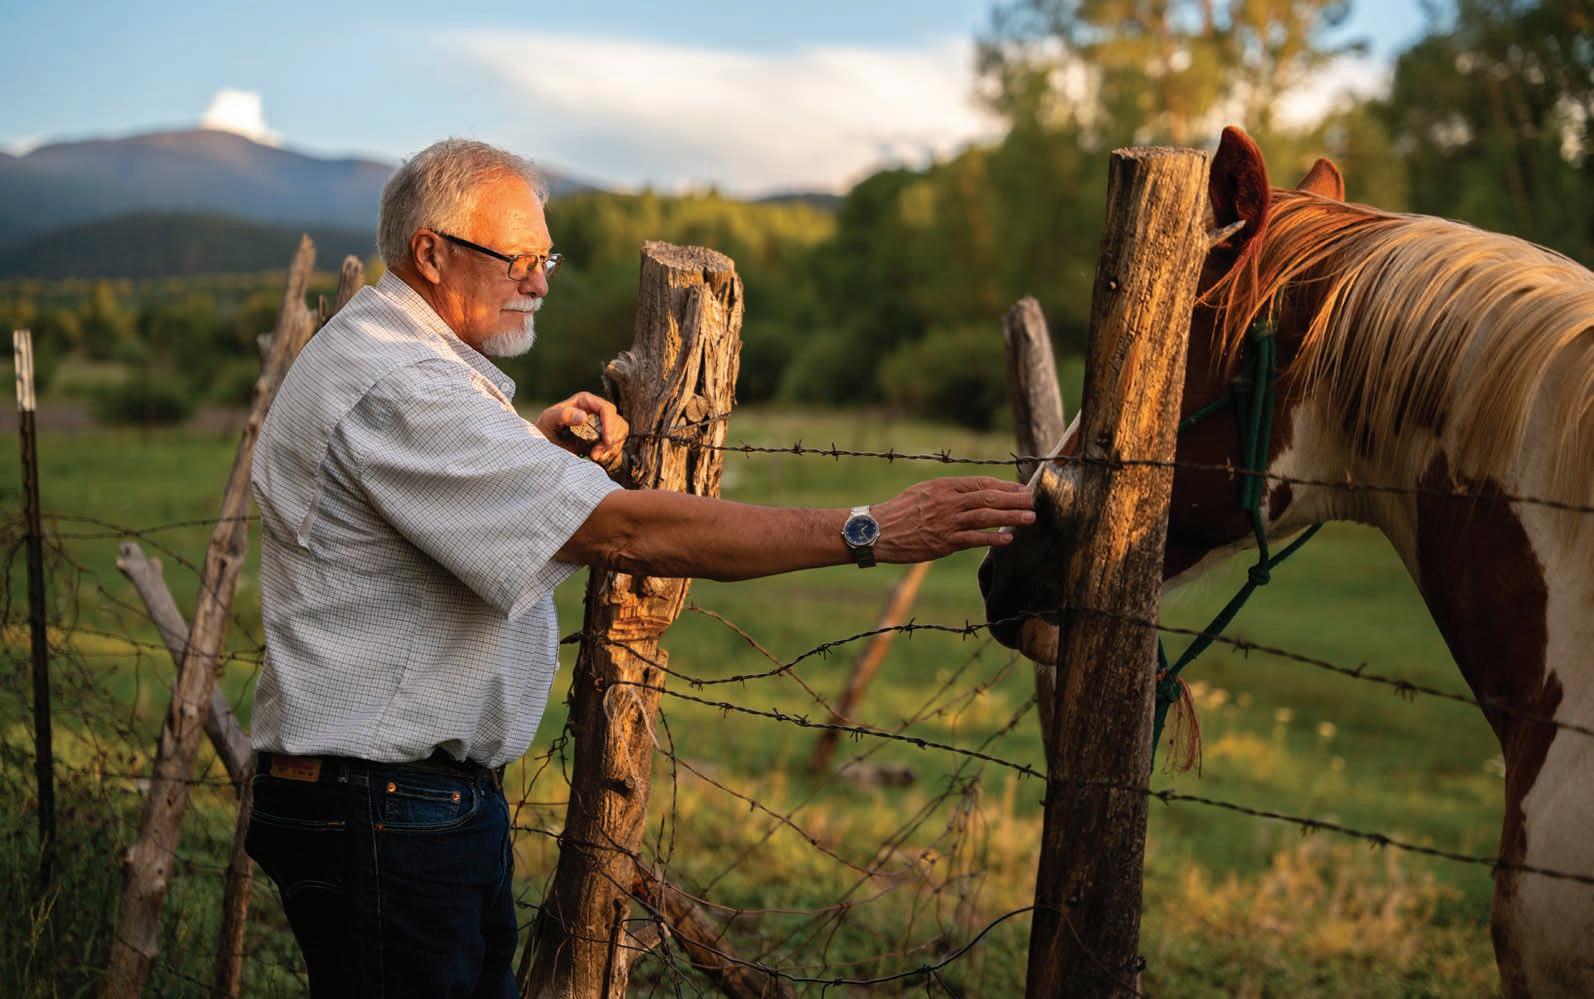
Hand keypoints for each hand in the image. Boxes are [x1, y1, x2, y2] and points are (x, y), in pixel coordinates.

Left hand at [535, 392, 628, 464]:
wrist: (543, 446)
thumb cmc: (544, 429)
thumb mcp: (549, 421)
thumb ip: (563, 415)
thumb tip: (584, 416)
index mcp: (585, 401)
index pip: (607, 409)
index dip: (610, 424)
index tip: (607, 441)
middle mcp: (596, 410)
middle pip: (618, 422)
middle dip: (611, 439)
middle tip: (596, 454)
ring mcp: (601, 424)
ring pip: (620, 433)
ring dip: (611, 447)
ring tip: (594, 456)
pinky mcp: (602, 437)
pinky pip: (617, 443)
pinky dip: (611, 452)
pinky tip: (597, 457)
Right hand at [870, 477, 1034, 562]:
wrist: (877, 530)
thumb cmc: (899, 510)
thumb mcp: (923, 490)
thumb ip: (948, 491)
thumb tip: (972, 492)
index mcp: (944, 486)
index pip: (980, 483)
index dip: (1003, 486)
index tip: (1020, 489)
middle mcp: (948, 502)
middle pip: (988, 498)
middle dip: (1013, 499)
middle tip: (1032, 501)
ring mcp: (947, 522)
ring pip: (985, 517)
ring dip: (1010, 517)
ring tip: (1029, 518)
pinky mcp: (944, 542)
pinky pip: (973, 539)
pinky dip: (992, 538)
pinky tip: (1008, 539)